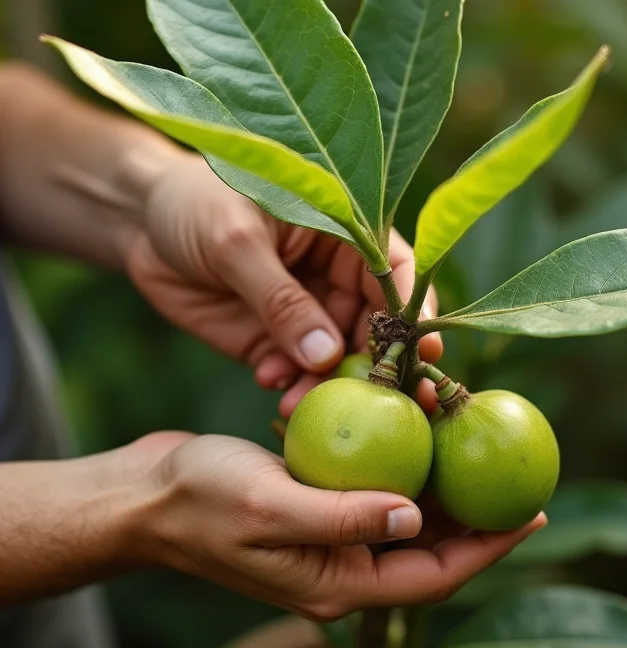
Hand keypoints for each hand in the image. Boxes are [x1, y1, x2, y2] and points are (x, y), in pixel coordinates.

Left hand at [125, 155, 441, 416]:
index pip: (394, 273)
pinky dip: (289, 384)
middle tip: (363, 399)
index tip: (424, 349)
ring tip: (300, 401)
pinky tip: (271, 382)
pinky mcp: (273, 342)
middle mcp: (334, 279)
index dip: (413, 310)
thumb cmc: (195, 203)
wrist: (139, 223)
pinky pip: (294, 372)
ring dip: (327, 385)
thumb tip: (326, 355)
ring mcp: (305, 315)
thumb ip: (280, 298)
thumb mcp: (236, 241)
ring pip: (335, 360)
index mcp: (343, 234)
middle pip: (373, 328)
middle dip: (370, 365)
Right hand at [129, 432, 545, 618]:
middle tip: (513, 470)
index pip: (433, 574)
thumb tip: (417, 519)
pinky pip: (373, 488)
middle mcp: (341, 565)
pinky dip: (398, 461)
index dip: (489, 547)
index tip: (535, 514)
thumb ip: (343, 518)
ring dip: (436, 477)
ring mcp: (329, 536)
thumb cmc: (199, 501)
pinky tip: (414, 427)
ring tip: (469, 436)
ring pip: (404, 513)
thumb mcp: (270, 505)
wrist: (147, 494)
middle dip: (472, 511)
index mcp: (338, 582)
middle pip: (429, 546)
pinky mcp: (316, 505)